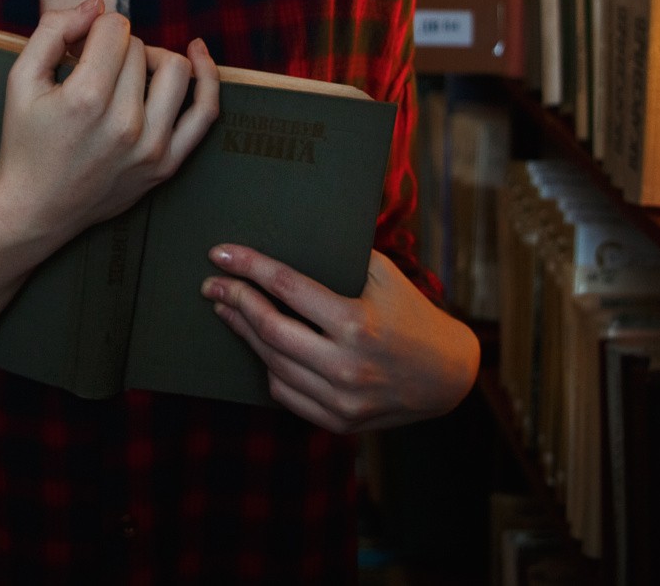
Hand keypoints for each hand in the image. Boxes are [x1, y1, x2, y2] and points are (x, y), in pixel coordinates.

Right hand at [0, 0, 221, 251]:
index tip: (80, 47)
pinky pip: (205, 112)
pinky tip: (197, 53)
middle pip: (140, 48)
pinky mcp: (167, 164)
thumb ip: (53, 30)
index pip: (114, 29)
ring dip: (152, 58)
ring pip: (176, 68)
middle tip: (94, 67)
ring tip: (128, 72)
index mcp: (86, 99)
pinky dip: (207, 77)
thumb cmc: (25, 141)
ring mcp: (152, 146)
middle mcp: (125, 123)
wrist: (34, 208)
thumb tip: (98, 4)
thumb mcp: (20, 78)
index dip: (95, 28)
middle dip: (116, 47)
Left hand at [202, 246, 479, 433]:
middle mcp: (346, 365)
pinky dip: (268, 367)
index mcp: (358, 324)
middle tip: (212, 285)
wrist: (447, 376)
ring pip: (271, 363)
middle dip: (234, 301)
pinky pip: (284, 393)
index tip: (221, 253)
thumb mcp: (384, 276)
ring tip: (226, 309)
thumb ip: (339, 259)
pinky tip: (259, 346)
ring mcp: (341, 400)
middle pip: (269, 330)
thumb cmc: (411, 314)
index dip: (250, 267)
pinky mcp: (337, 422)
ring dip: (243, 332)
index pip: (288, 288)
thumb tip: (284, 238)